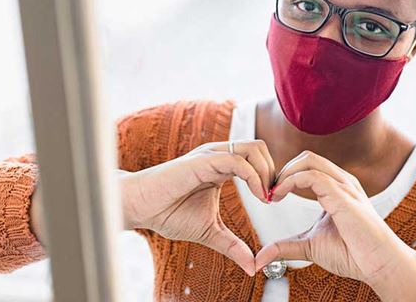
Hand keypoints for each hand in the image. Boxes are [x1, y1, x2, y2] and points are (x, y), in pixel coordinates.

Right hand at [120, 140, 274, 275]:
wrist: (141, 208)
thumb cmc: (169, 213)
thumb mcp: (210, 232)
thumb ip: (232, 245)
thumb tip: (252, 267)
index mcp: (221, 166)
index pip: (257, 159)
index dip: (271, 178)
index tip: (273, 202)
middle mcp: (219, 155)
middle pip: (260, 148)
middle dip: (274, 171)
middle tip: (274, 198)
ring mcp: (211, 155)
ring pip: (253, 148)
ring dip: (267, 172)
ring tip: (266, 197)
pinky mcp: (203, 161)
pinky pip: (237, 160)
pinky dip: (254, 176)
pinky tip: (258, 196)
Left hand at [254, 150, 411, 284]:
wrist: (380, 265)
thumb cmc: (353, 254)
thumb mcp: (310, 246)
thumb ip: (287, 246)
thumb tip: (261, 257)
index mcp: (336, 188)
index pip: (307, 166)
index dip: (285, 176)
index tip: (271, 197)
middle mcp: (341, 181)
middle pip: (306, 157)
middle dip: (282, 170)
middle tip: (270, 192)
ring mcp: (343, 186)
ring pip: (308, 159)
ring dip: (284, 173)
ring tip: (274, 194)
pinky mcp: (343, 196)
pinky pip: (313, 176)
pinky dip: (291, 181)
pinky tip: (281, 195)